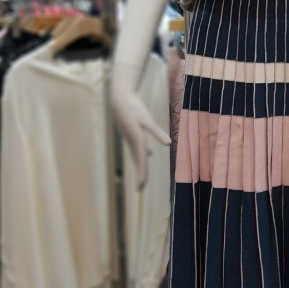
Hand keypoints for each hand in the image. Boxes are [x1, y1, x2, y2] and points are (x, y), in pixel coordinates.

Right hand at [111, 63, 170, 188]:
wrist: (120, 99)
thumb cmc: (134, 108)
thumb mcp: (147, 120)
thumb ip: (158, 132)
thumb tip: (168, 144)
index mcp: (137, 141)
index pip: (141, 161)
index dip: (142, 174)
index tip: (140, 186)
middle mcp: (132, 142)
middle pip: (137, 161)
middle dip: (140, 174)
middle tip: (140, 188)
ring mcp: (130, 138)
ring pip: (136, 155)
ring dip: (140, 166)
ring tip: (142, 177)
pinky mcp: (131, 133)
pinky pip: (137, 147)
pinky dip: (142, 154)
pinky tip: (149, 154)